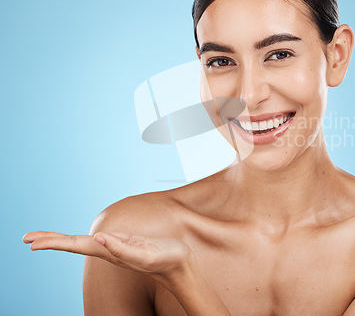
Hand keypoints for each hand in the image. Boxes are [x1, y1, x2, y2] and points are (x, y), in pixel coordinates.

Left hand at [23, 231, 192, 287]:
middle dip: (50, 240)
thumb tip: (98, 238)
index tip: (32, 243)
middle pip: (74, 244)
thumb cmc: (167, 260)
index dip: (55, 243)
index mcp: (111, 251)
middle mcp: (108, 249)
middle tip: (26, 238)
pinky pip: (95, 240)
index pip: (76, 245)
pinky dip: (81, 238)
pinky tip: (79, 239)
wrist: (180, 265)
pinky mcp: (123, 242)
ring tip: (43, 238)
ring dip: (62, 239)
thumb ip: (123, 248)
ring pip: (82, 242)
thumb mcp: (146, 254)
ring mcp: (115, 246)